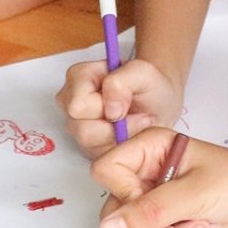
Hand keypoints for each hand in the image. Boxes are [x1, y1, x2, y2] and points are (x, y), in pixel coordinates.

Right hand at [57, 57, 180, 155]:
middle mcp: (70, 101)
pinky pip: (97, 155)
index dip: (103, 107)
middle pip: (81, 128)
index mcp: (78, 77)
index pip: (78, 104)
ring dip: (117, 135)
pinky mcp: (86, 146)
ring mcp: (76, 125)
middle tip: (135, 115)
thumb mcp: (142, 72)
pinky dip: (117, 146)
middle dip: (113, 125)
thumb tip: (109, 110)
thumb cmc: (147, 86)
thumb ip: (121, 82)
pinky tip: (127, 133)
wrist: (158, 103)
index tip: (127, 100)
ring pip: (88, 143)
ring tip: (134, 123)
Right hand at [92, 128, 227, 227]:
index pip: (107, 171)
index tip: (154, 204)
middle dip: (148, 226)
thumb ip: (148, 212)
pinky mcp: (170, 220)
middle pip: (116, 208)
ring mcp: (158, 198)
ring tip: (200, 224)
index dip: (124, 194)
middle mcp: (147, 171)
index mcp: (149, 148)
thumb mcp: (194, 194)